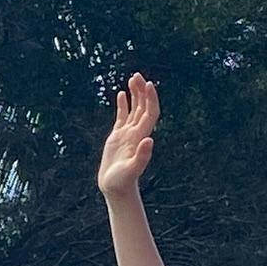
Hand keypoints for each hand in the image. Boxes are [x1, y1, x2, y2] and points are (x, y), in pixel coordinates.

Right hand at [98, 73, 160, 197]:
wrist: (116, 190)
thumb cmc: (123, 182)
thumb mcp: (132, 170)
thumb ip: (142, 156)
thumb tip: (150, 140)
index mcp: (140, 137)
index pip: (149, 113)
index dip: (150, 98)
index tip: (148, 84)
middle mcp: (136, 133)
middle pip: (143, 107)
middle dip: (142, 91)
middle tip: (137, 75)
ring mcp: (127, 134)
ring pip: (133, 109)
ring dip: (134, 94)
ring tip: (132, 79)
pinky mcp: (117, 138)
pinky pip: (122, 117)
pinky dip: (123, 104)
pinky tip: (121, 94)